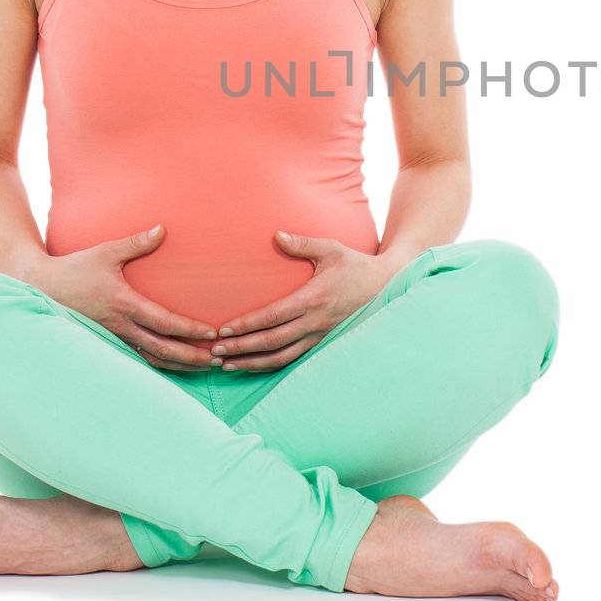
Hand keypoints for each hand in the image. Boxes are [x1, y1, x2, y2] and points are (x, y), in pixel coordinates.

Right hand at [32, 223, 219, 370]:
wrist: (41, 288)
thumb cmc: (74, 268)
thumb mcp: (105, 252)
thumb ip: (136, 243)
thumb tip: (162, 229)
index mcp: (123, 304)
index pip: (163, 322)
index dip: (189, 330)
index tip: (211, 334)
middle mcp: (120, 326)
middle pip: (162, 348)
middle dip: (191, 356)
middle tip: (217, 360)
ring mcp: (113, 337)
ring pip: (151, 358)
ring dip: (178, 364)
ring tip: (203, 367)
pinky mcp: (108, 341)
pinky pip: (137, 358)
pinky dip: (159, 365)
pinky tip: (175, 366)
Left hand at [209, 231, 394, 371]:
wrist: (385, 286)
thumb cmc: (355, 265)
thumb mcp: (331, 249)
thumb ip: (303, 244)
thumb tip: (276, 235)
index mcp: (314, 298)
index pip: (274, 316)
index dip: (247, 325)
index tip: (224, 329)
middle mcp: (315, 322)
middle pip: (272, 342)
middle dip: (242, 348)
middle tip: (215, 352)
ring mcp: (320, 336)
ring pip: (281, 357)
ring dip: (252, 362)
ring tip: (227, 365)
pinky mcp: (322, 343)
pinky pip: (293, 359)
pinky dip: (270, 365)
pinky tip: (252, 365)